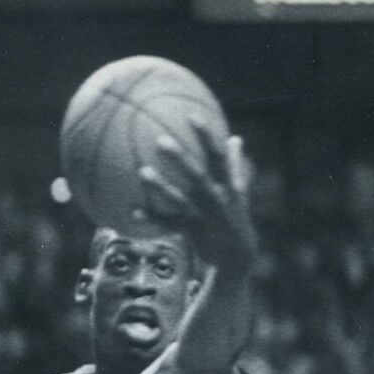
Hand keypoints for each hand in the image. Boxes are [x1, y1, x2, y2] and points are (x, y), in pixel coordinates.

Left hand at [137, 121, 257, 271]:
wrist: (239, 258)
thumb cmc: (236, 217)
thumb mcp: (240, 191)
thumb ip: (235, 165)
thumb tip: (235, 137)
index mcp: (228, 186)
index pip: (218, 157)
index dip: (206, 136)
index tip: (192, 115)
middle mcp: (217, 200)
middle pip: (198, 176)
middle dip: (180, 158)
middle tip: (160, 140)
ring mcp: (205, 218)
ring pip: (181, 200)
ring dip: (162, 187)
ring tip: (142, 172)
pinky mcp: (193, 233)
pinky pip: (169, 225)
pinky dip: (152, 219)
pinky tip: (133, 212)